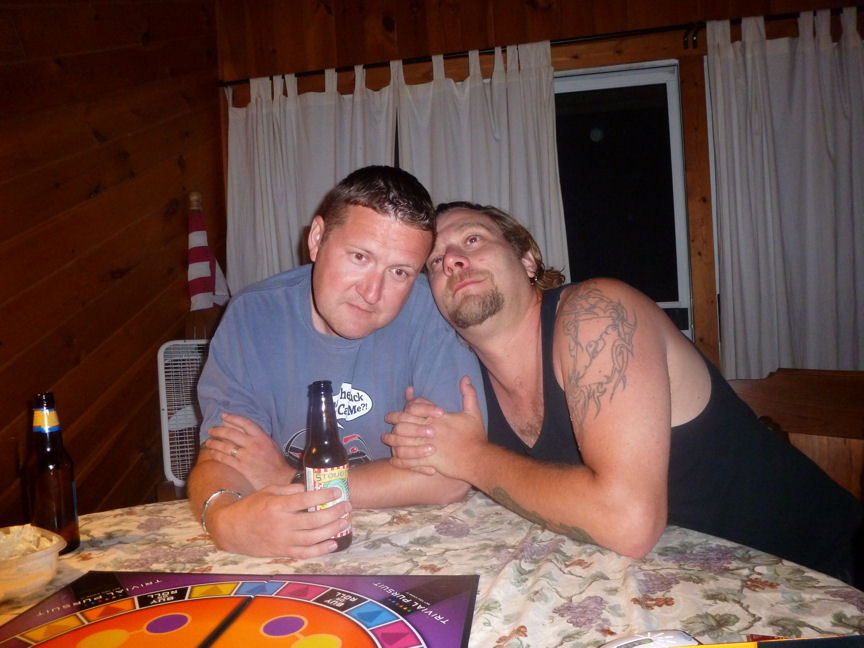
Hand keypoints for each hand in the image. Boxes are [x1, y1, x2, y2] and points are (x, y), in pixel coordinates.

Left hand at [203, 413, 292, 488]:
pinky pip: (225, 459)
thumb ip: (257, 437)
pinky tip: (212, 453)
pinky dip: (217, 455)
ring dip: (214, 443)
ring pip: (226, 446)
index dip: (232, 418)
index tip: (223, 416)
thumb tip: (241, 430)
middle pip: (231, 433)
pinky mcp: (242, 467)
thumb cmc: (276, 462)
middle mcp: (253, 444)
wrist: (282, 478)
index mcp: (262, 437)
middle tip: (211, 430)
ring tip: (208, 442)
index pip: (245, 423)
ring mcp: (247, 456)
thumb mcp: (270, 444)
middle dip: (218, 430)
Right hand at [207, 483, 350, 557]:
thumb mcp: (268, 491)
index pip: (305, 500)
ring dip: (332, 530)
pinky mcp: (282, 552)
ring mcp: (283, 540)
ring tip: (345, 522)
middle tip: (347, 506)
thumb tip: (309, 488)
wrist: (231, 529)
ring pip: (313, 538)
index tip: (337, 491)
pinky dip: (321, 550)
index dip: (324, 495)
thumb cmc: (251, 506)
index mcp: (278, 506)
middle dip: (334, 513)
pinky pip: (305, 553)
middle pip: (314, 520)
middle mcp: (282, 524)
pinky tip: (333, 544)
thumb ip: (289, 490)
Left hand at [383, 377, 485, 479]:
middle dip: (393, 420)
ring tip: (386, 440)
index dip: (407, 406)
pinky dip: (400, 460)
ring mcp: (429, 446)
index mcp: (439, 417)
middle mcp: (431, 430)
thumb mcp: (474, 413)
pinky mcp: (429, 461)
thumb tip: (465, 377)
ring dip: (392, 441)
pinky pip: (409, 460)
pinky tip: (394, 459)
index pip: (416, 406)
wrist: (479, 459)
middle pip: (405, 422)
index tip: (402, 407)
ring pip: (403, 441)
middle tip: (387, 419)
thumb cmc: (476, 437)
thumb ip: (469, 394)